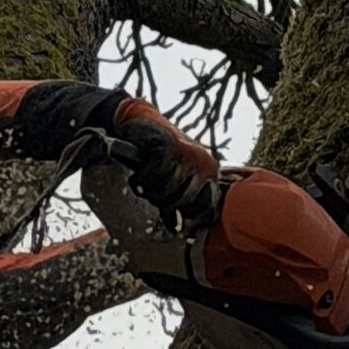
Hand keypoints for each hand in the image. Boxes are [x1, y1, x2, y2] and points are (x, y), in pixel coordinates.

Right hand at [111, 98, 219, 224]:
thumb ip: (179, 198)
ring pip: (167, 189)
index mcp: (210, 171)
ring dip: (150, 189)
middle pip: (183, 200)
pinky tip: (138, 174)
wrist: (142, 120)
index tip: (173, 217)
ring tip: (144, 182)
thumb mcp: (176, 176)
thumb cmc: (158, 154)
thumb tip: (177, 228)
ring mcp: (186, 153)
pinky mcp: (165, 146)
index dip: (187, 215)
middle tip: (152, 192)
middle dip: (164, 201)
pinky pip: (153, 175)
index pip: (206, 206)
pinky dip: (142, 179)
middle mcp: (203, 162)